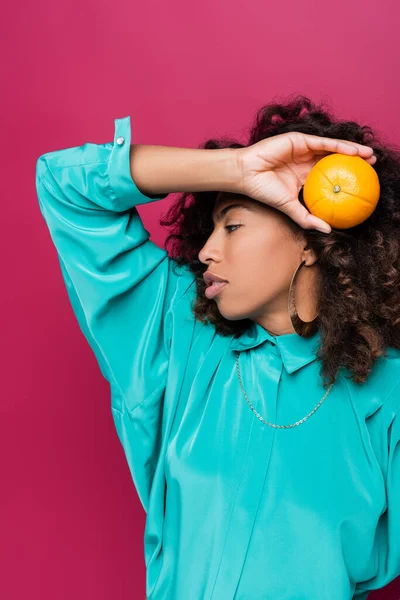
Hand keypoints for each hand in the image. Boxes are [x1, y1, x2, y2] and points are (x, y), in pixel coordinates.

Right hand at [236, 132, 376, 232]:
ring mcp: (304, 150)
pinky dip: (340, 146)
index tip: (362, 183)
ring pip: (333, 150)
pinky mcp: (301, 140)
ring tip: (370, 156)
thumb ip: (308, 218)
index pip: (331, 176)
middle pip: (336, 160)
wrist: (247, 174)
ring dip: (353, 151)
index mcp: (305, 177)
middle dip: (355, 162)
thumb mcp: (290, 208)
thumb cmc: (265, 191)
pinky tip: (354, 151)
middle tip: (373, 167)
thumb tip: (328, 231)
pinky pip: (324, 143)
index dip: (346, 178)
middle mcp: (307, 162)